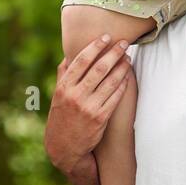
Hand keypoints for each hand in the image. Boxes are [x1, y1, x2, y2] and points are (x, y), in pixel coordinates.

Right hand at [45, 34, 132, 172]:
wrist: (63, 148)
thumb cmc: (61, 117)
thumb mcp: (57, 96)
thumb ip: (63, 75)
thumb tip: (68, 55)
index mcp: (63, 87)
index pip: (81, 61)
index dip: (95, 47)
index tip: (106, 37)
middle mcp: (75, 96)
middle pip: (98, 68)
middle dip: (113, 53)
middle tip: (124, 43)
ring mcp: (88, 108)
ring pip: (109, 82)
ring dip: (121, 67)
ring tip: (128, 58)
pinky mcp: (100, 119)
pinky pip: (115, 97)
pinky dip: (122, 85)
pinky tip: (128, 76)